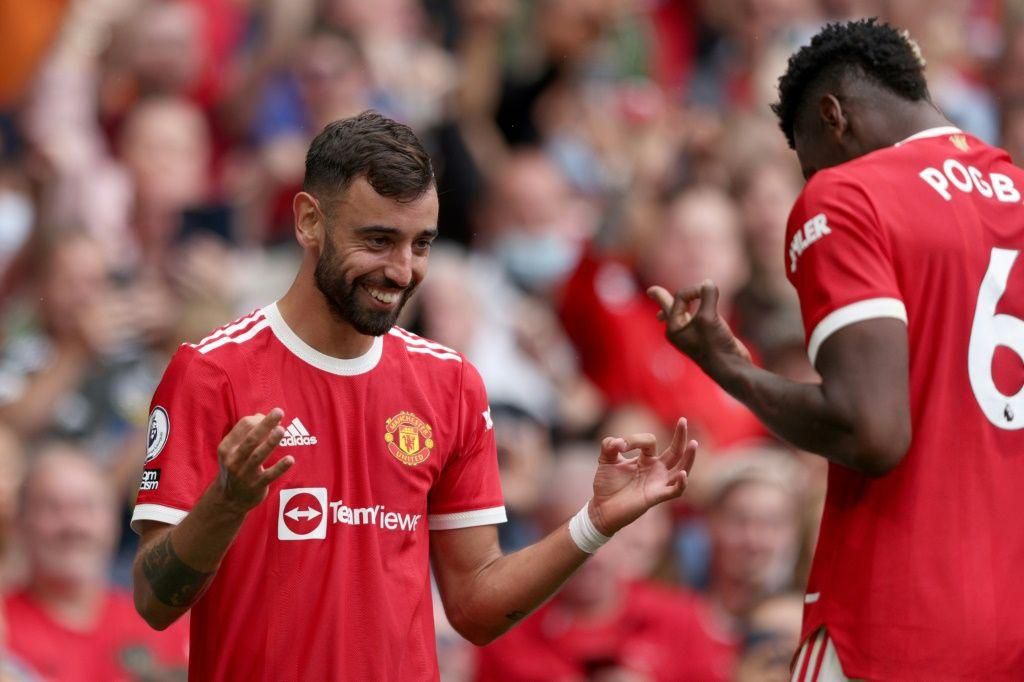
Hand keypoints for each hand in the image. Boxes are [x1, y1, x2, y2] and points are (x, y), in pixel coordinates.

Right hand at [214, 409, 292, 510]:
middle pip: (250, 439)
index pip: (243, 427)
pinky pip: (269, 475)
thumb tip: (263, 416)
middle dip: (265, 424)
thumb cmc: (236, 466)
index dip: (259, 419)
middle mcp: (234, 459)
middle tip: (279, 412)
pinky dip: (280, 467)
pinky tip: (290, 459)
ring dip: (271, 442)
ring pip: (258, 455)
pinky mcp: (256, 485)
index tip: (272, 417)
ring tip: (281, 430)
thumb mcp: (232, 450)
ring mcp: (244, 473)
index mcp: (227, 447)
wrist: (228, 499)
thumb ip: (245, 433)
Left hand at [588, 418, 697, 535]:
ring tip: (694, 443)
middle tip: (683, 420)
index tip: (619, 446)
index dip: (635, 440)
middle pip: (675, 451)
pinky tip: (682, 473)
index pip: (650, 442)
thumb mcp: (606, 460)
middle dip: (680, 436)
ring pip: (681, 468)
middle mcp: (656, 469)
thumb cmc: (606, 484)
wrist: (601, 508)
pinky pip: (674, 490)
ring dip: (689, 457)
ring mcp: (658, 483)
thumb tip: (619, 441)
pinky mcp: (656, 496)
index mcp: (645, 459)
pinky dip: (681, 483)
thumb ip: (609, 445)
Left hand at [647, 280, 751, 372]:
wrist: (730, 368)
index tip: (706, 289)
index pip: (679, 298)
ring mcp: (693, 334)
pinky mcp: (707, 335)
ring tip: (662, 311)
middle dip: (662, 299)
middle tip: (650, 291)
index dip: (693, 290)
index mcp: (674, 328)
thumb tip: (708, 283)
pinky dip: (694, 313)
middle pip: (670, 307)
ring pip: (683, 314)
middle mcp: (680, 331)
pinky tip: (691, 316)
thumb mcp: (709, 318)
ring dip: (678, 306)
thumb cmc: (715, 345)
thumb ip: (708, 296)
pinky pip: (697, 319)